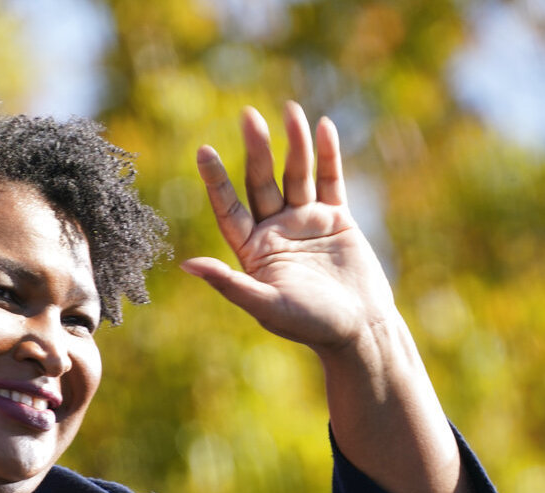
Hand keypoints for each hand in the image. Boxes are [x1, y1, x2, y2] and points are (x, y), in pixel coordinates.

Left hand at [182, 101, 395, 354]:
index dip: (216, 181)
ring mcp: (305, 222)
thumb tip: (186, 265)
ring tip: (290, 110)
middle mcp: (275, 231)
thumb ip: (229, 283)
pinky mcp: (336, 219)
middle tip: (249, 115)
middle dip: (257, 150)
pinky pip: (329, 180)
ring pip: (296, 175)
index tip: (203, 150)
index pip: (228, 208)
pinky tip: (322, 127)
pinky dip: (327, 155)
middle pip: (261, 183)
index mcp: (253, 250)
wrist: (358, 330)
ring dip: (293, 143)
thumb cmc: (309, 325)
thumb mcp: (266, 305)